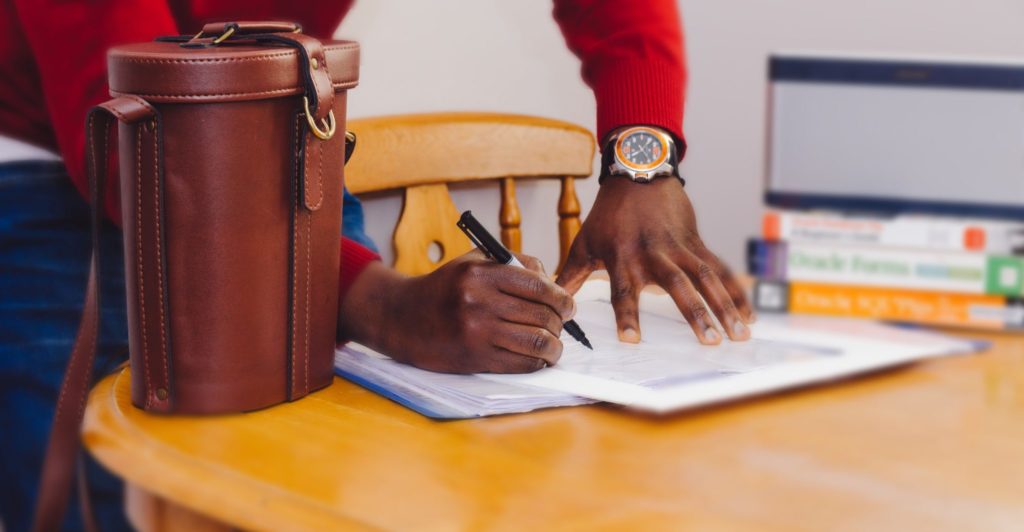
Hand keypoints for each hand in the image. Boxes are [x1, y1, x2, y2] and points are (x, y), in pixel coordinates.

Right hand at [338, 252, 575, 373]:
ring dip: (554, 347)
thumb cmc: (444, 288)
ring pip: (537, 342)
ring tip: (554, 345)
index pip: (538, 286)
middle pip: (542, 315)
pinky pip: (521, 363)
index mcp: (480, 273)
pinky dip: (537, 363)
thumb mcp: (473, 261)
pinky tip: (538, 358)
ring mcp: (476, 332)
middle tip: (561, 325)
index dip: (562, 298)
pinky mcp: (474, 358)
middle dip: (560, 323)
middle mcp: (478, 301)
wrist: (402, 317)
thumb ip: (514, 263)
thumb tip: (553, 282)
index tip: (569, 306)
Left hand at [557, 177, 754, 344]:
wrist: (638, 174)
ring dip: (725, 306)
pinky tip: (749, 315)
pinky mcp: (697, 243)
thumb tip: (551, 299)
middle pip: (677, 286)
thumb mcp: (584, 242)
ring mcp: (680, 248)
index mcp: (623, 257)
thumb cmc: (608, 213)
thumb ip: (569, 275)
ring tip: (739, 334)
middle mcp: (654, 254)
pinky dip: (736, 292)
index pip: (624, 291)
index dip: (627, 315)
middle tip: (710, 341)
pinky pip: (720, 269)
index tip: (632, 340)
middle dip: (695, 314)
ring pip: (707, 278)